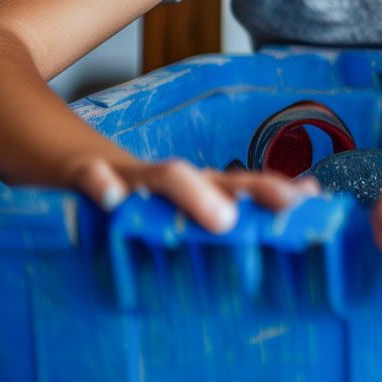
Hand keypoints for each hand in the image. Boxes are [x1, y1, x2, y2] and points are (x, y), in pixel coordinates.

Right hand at [68, 153, 317, 232]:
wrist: (65, 161)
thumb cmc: (137, 198)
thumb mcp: (182, 208)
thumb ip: (234, 210)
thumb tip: (306, 200)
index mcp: (199, 190)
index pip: (248, 188)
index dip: (282, 195)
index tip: (316, 203)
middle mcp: (174, 181)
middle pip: (221, 179)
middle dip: (256, 192)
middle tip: (286, 211)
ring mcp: (130, 177)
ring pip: (167, 177)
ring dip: (197, 193)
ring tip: (224, 219)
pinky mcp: (85, 176)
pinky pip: (92, 177)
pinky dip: (103, 186)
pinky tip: (113, 199)